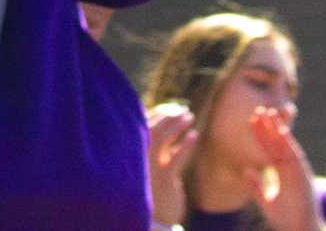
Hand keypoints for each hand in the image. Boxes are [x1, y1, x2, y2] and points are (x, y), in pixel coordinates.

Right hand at [146, 101, 195, 227]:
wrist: (156, 218)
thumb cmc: (155, 184)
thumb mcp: (153, 163)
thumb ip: (157, 141)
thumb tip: (170, 114)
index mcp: (130, 152)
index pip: (142, 124)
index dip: (157, 113)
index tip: (170, 108)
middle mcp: (135, 158)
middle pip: (150, 127)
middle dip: (167, 115)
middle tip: (183, 109)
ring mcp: (148, 169)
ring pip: (160, 138)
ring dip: (176, 125)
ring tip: (189, 116)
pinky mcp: (163, 180)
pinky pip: (176, 159)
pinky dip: (186, 145)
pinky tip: (194, 135)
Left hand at [246, 106, 321, 230]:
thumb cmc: (286, 220)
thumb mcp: (266, 201)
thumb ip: (256, 187)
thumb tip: (245, 170)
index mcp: (282, 173)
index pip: (269, 149)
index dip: (260, 135)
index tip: (251, 121)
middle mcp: (290, 169)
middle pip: (278, 144)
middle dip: (269, 127)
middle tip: (258, 110)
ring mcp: (298, 171)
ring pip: (287, 146)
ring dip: (279, 130)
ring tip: (270, 114)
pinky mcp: (304, 176)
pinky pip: (296, 157)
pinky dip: (290, 144)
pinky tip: (282, 132)